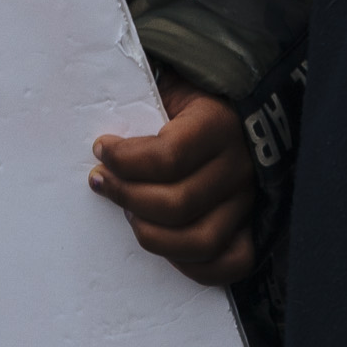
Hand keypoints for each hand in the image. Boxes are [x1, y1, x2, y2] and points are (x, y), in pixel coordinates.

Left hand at [90, 75, 258, 285]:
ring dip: (151, 233)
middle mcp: (238, 167)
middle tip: (101, 182)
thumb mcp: (170, 82)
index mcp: (218, 124)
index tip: (100, 149)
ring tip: (125, 212)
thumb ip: (141, 95)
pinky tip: (161, 241)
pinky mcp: (251, 225)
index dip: (125, 160)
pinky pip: (230, 262)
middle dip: (126, 196)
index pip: (169, 156)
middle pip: (177, 204)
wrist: (238, 108)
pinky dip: (192, 264)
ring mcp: (247, 201)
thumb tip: (95, 109)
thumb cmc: (190, 97)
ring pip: (200, 241)